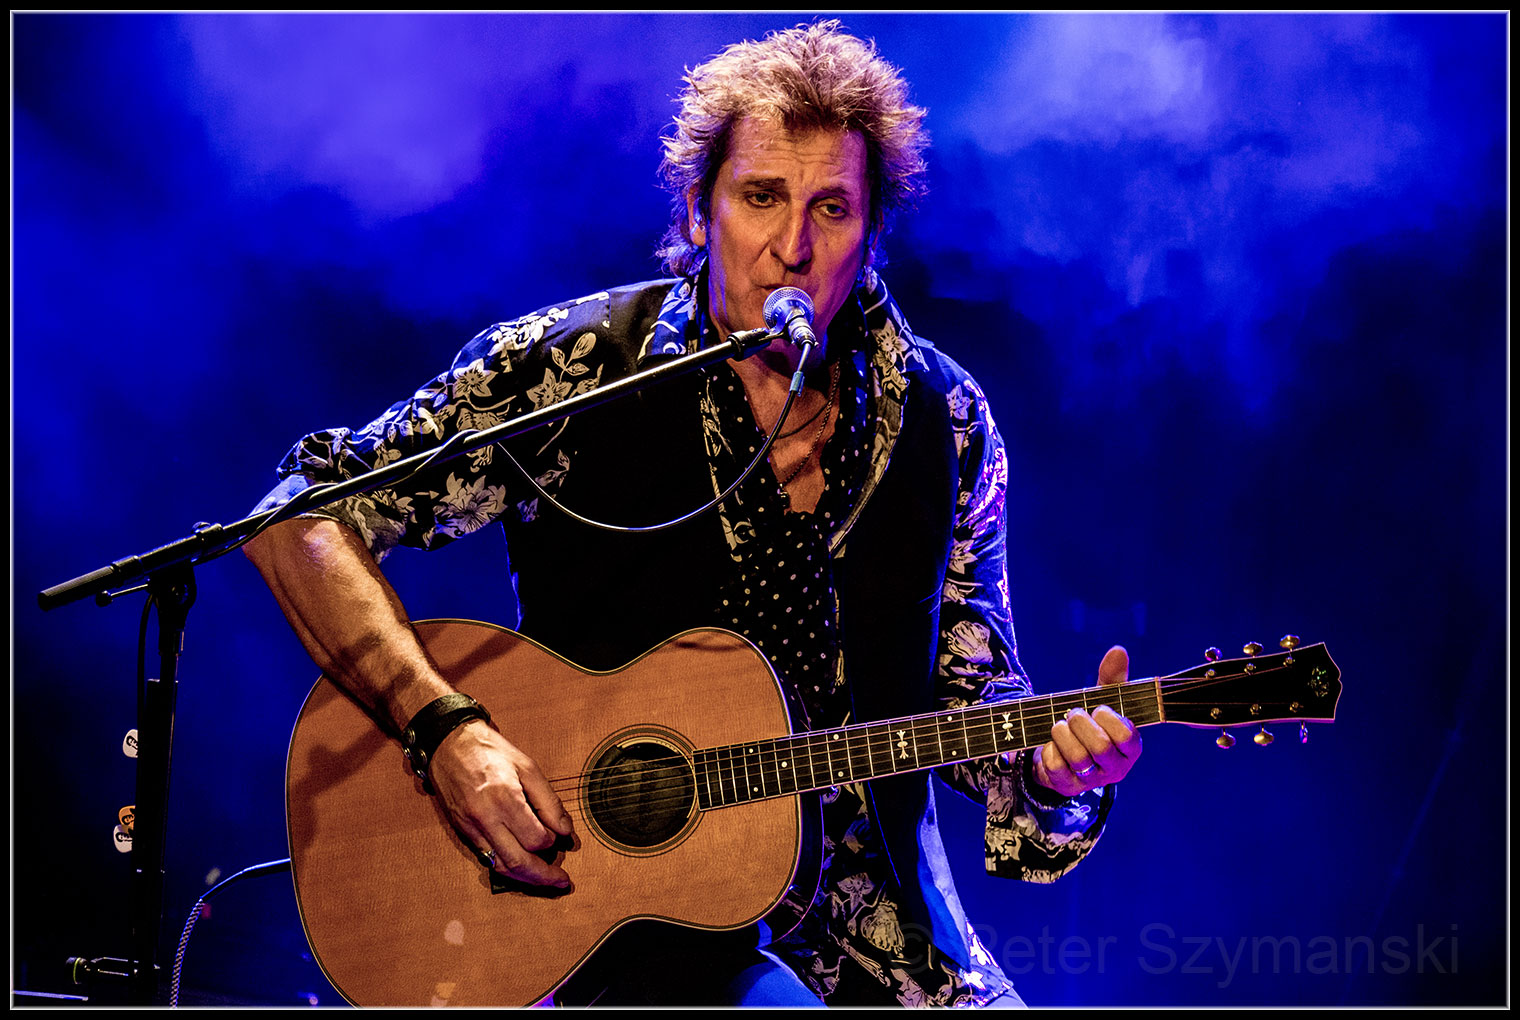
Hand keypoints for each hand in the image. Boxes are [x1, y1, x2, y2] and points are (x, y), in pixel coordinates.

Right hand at [427, 720, 574, 887]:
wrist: (450, 744)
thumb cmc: (489, 750)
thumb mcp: (527, 766)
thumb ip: (548, 800)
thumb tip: (564, 828)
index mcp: (504, 798)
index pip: (535, 838)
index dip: (553, 840)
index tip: (561, 834)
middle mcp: (485, 818)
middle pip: (518, 862)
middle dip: (544, 876)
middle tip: (562, 880)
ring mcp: (471, 828)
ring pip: (501, 867)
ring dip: (526, 878)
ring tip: (546, 879)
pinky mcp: (463, 831)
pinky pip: (487, 859)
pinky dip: (507, 867)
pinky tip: (522, 867)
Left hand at [1033, 646, 1142, 797]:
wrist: (1059, 750)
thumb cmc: (1088, 724)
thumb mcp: (1100, 700)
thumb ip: (1112, 678)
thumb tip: (1118, 651)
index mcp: (1130, 748)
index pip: (1128, 737)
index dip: (1110, 719)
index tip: (1098, 708)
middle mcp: (1115, 768)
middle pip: (1101, 747)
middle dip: (1082, 724)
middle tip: (1073, 714)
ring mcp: (1091, 780)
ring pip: (1078, 758)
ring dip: (1063, 735)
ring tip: (1058, 725)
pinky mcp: (1067, 786)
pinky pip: (1056, 767)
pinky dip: (1049, 750)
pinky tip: (1050, 743)